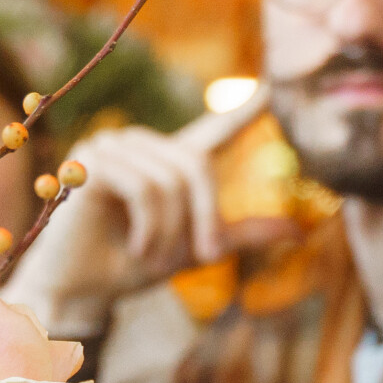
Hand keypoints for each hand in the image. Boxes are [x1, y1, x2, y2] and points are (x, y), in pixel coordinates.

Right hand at [47, 85, 294, 299]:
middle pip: (196, 166)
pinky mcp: (90, 161)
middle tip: (208, 256)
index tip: (271, 91)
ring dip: (172, 230)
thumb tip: (299, 231)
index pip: (212, 131)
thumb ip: (239, 234)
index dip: (242, 114)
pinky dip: (150, 228)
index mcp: (168, 162)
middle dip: (206, 216)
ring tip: (153, 254)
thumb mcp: (195, 250)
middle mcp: (142, 145)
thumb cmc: (131, 267)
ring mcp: (113, 147)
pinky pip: (144, 189)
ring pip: (170, 182)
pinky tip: (137, 247)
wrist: (83, 290)